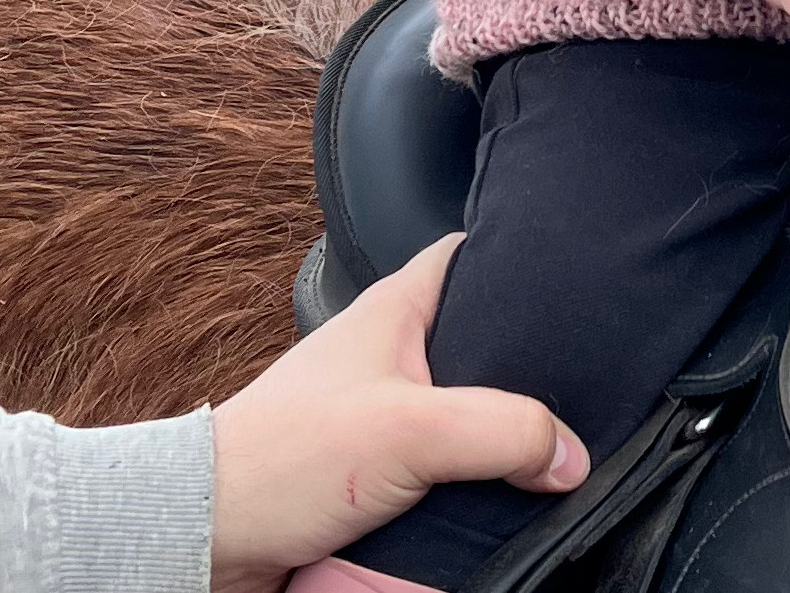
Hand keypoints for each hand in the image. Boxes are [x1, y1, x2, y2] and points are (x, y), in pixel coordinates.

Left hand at [209, 234, 586, 592]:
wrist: (212, 535)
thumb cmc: (282, 460)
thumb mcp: (413, 431)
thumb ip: (504, 431)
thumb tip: (571, 453)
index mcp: (394, 311)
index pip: (467, 254)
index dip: (517, 256)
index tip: (570, 275)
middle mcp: (387, 353)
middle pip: (479, 340)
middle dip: (526, 364)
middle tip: (578, 383)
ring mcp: (377, 411)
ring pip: (462, 408)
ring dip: (495, 434)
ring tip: (546, 446)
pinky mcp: (371, 468)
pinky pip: (439, 463)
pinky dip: (467, 477)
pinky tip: (493, 493)